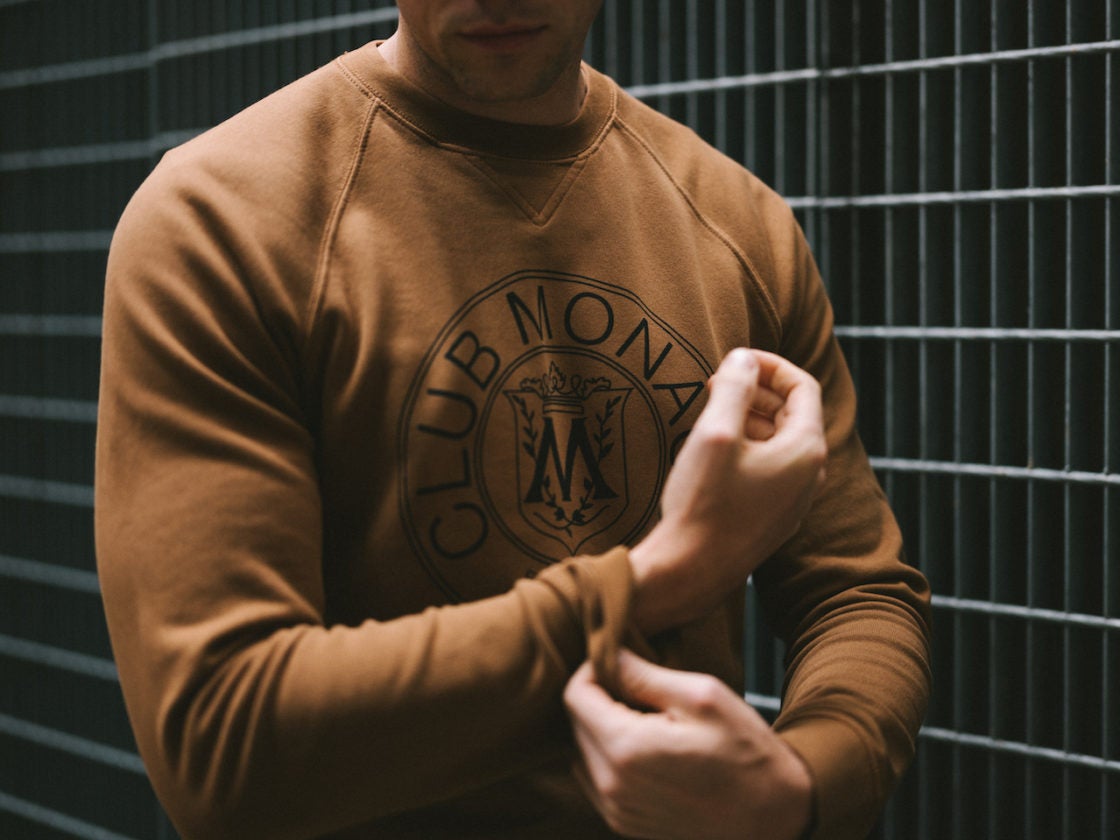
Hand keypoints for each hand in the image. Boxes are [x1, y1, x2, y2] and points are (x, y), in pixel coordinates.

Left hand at [564, 649, 812, 839]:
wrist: (773, 818)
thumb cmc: (745, 753)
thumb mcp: (701, 696)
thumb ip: (644, 675)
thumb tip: (607, 654)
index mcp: (624, 748)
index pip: (575, 695)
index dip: (593, 670)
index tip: (622, 664)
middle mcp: (610, 785)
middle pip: (576, 724)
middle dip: (600, 700)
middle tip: (643, 691)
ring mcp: (616, 811)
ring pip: (583, 752)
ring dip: (604, 731)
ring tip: (650, 723)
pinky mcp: (625, 825)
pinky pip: (598, 781)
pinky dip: (613, 760)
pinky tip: (652, 752)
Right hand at [630, 348, 825, 632]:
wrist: (691, 571)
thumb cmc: (703, 503)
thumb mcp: (716, 433)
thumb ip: (735, 387)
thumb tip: (745, 358)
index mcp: (806, 450)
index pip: (803, 387)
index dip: (770, 365)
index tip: (735, 358)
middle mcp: (810, 475)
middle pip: (794, 414)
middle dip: (757, 390)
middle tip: (716, 382)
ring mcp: (794, 500)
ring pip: (781, 442)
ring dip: (752, 418)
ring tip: (713, 411)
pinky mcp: (774, 518)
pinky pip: (772, 468)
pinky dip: (750, 446)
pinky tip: (717, 450)